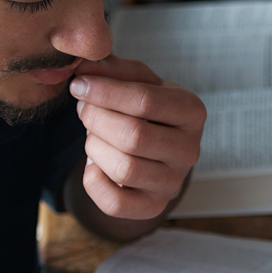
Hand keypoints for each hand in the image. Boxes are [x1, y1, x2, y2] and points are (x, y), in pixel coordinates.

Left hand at [68, 55, 205, 220]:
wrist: (155, 150)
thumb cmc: (146, 111)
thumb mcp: (138, 81)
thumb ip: (113, 70)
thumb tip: (85, 65)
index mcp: (192, 112)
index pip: (145, 101)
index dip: (104, 91)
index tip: (79, 85)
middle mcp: (190, 150)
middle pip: (134, 136)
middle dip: (96, 119)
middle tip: (83, 109)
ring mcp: (173, 182)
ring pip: (124, 168)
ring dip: (95, 147)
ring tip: (92, 135)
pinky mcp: (153, 206)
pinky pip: (115, 202)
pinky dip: (94, 181)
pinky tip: (95, 164)